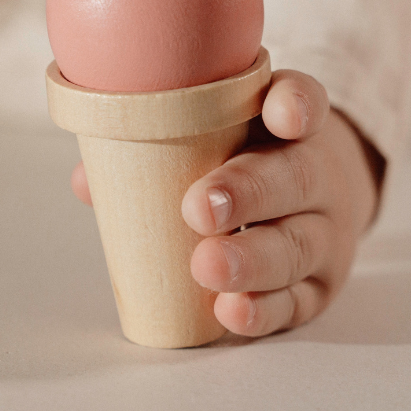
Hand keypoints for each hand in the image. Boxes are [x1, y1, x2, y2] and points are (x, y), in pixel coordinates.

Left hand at [69, 70, 384, 337]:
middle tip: (198, 209)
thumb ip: (151, 143)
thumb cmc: (239, 154)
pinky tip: (232, 312)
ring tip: (206, 267)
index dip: (293, 104)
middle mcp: (314, 171)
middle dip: (247, 193)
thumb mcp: (208, 132)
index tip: (280, 114)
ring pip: (296, 245)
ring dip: (251, 261)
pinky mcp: (318, 285)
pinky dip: (264, 309)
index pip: (302, 99)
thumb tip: (88, 182)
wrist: (314, 196)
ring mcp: (322, 230)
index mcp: (285, 120)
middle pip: (294, 178)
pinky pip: (297, 300)